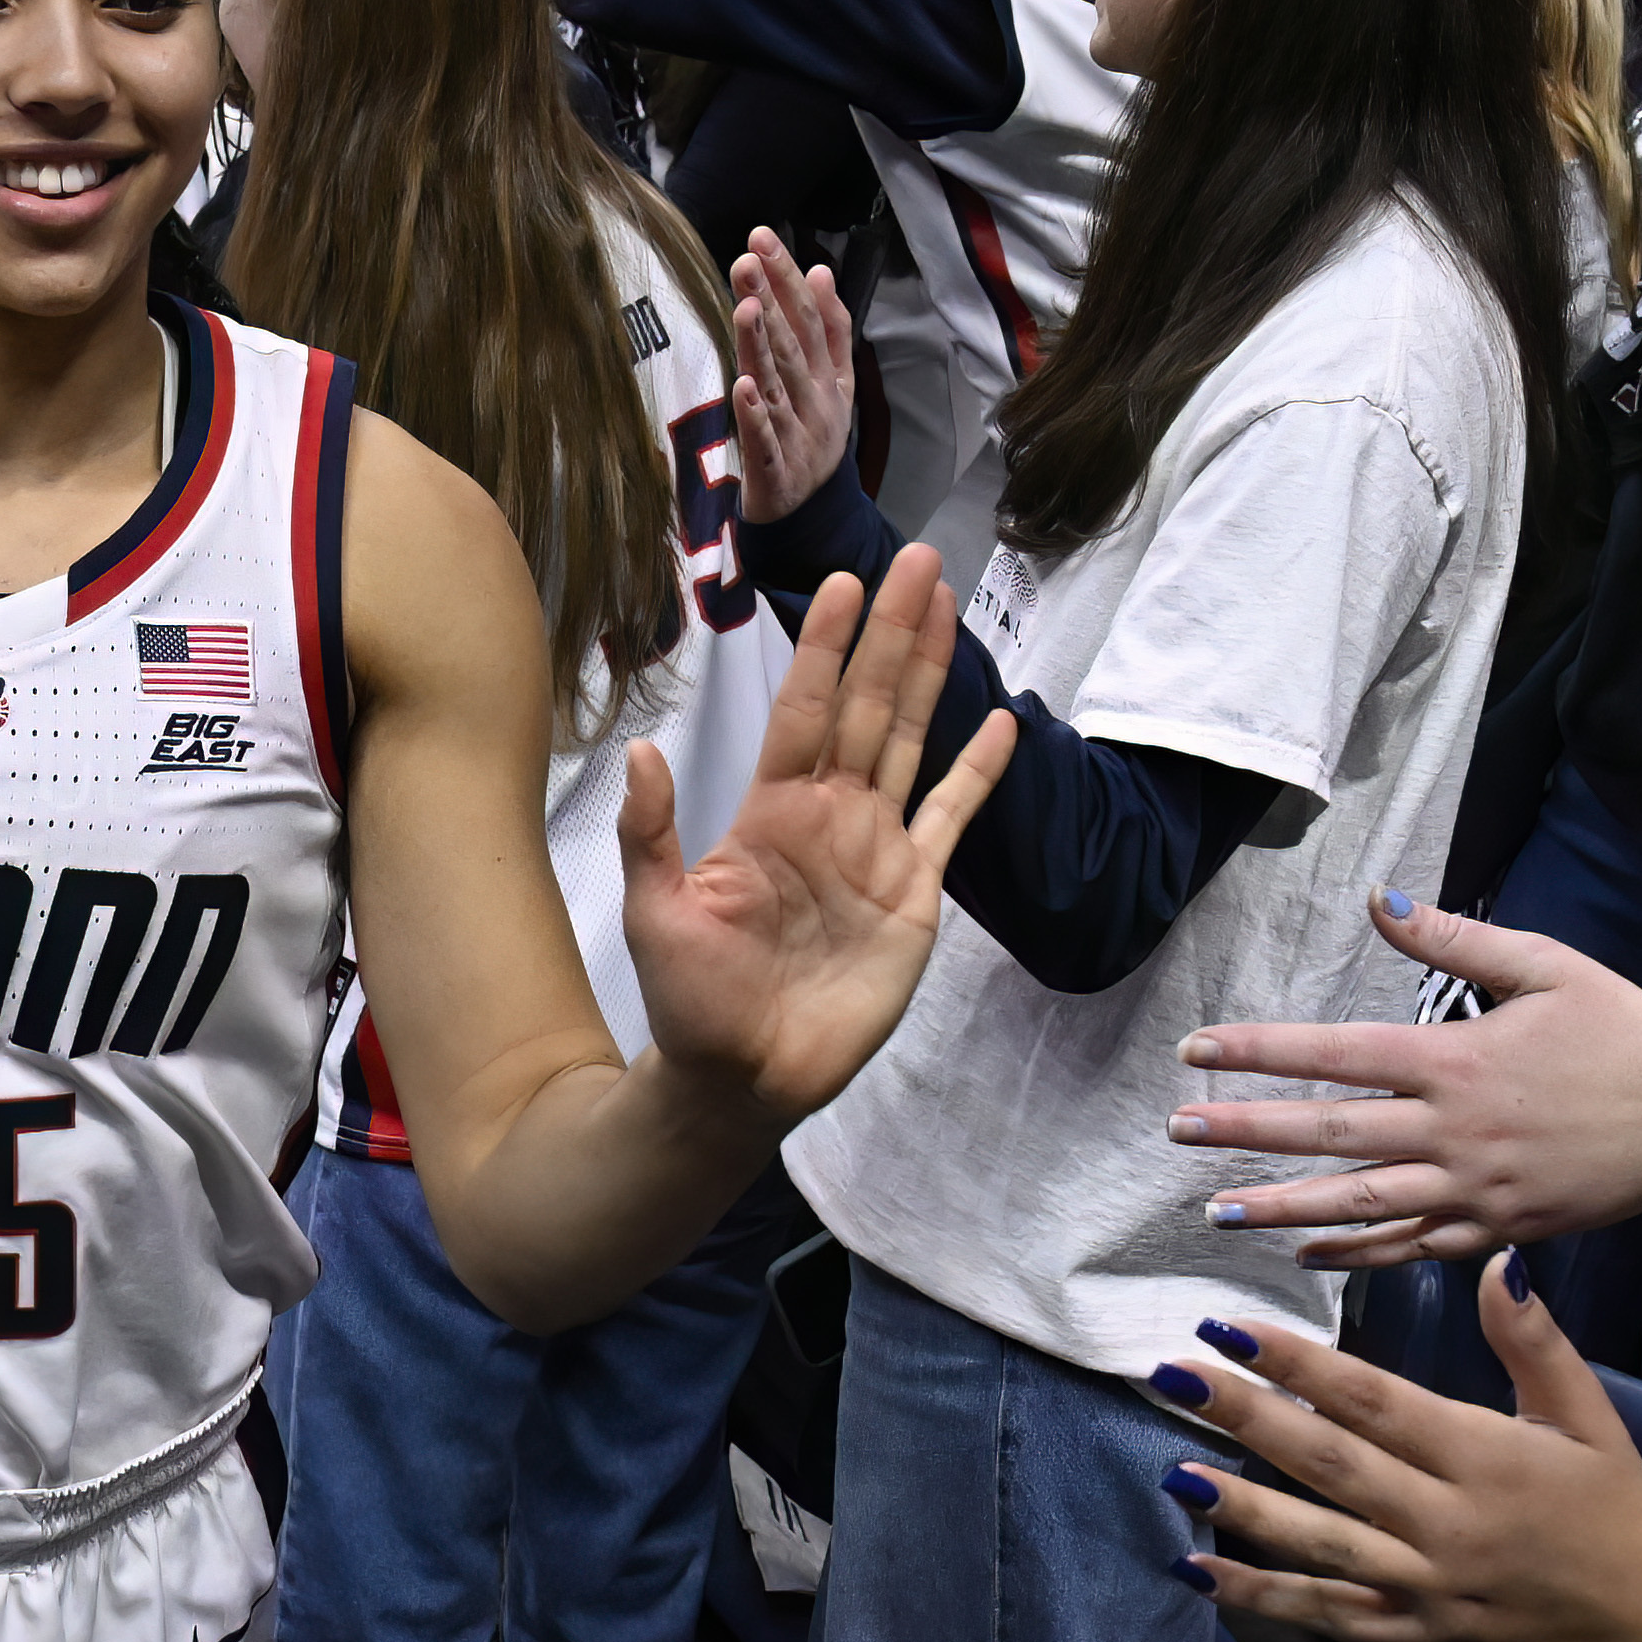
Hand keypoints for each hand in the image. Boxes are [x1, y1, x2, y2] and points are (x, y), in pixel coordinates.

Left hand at [617, 544, 1015, 1120]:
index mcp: (769, 810)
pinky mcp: (913, 895)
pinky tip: (1001, 727)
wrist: (742, 1079)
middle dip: (893, 635)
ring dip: (932, 678)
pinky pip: (951, 820)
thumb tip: (640, 752)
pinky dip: (976, 774)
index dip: (825, 647)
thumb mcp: (656, 912)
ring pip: (909, 742)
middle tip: (921, 562)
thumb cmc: (692, 999)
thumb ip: (653, 832)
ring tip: (951, 611)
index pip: (803, 708)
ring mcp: (875, 850)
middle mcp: (827, 815)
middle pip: (866, 705)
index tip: (844, 585)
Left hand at [725, 227, 855, 519]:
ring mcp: (798, 437)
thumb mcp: (833, 382)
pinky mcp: (776, 473)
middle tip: (748, 259)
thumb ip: (830, 328)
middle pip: (792, 346)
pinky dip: (754, 417)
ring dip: (762, 348)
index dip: (787, 278)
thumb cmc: (814, 436)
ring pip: (776, 386)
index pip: (809, 318)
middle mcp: (815, 401)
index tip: (761, 238)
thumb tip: (821, 269)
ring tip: (747, 307)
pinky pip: (764, 442)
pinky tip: (743, 388)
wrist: (815, 514)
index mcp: (829, 376)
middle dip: (771, 301)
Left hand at [1173, 1255, 1641, 1641]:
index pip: (1376, 1403)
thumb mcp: (1590, 1418)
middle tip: (1172, 1378)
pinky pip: (1326, 1616)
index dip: (1301, 1366)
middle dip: (1247, 1420)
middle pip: (1332, 1466)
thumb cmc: (1616, 1510)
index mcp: (1487, 1458)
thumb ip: (1536, 1344)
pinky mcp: (1413, 1637)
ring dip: (1241, 1511)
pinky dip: (1260, 1598)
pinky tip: (1197, 1573)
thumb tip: (1499, 1263)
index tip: (1232, 1330)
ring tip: (1172, 1474)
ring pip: (1319, 1545)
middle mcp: (1449, 1524)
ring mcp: (1426, 1588)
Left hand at [1174, 891, 1641, 1261]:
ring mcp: (1476, 1190)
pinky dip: (1358, 1254)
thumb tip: (1379, 902)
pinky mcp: (1501, 1230)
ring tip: (1217, 1210)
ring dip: (1284, 1208)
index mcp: (1457, 1061)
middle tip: (1177, 1133)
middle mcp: (1455, 1132)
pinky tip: (1307, 1253)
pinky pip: (1415, 1249)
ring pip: (1362, 1204)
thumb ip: (1454, 940)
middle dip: (1247, 1134)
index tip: (1195, 1051)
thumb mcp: (1543, 965)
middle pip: (1331, 1135)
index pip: (1335, 1055)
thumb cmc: (1619, 1026)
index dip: (1260, 1053)